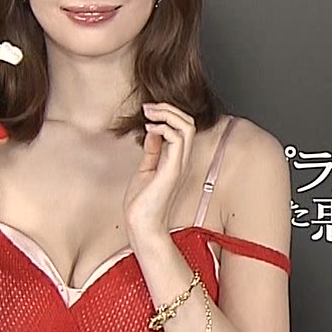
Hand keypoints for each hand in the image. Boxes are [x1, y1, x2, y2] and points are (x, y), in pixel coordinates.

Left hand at [125, 102, 194, 244]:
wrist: (142, 225)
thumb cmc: (143, 203)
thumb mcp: (146, 169)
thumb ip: (152, 150)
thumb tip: (152, 132)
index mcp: (177, 159)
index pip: (183, 127)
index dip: (168, 113)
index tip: (148, 111)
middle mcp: (182, 159)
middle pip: (189, 122)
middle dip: (169, 108)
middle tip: (148, 107)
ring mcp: (179, 164)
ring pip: (186, 126)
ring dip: (167, 114)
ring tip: (148, 113)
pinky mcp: (172, 169)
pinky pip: (176, 139)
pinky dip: (162, 128)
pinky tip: (149, 130)